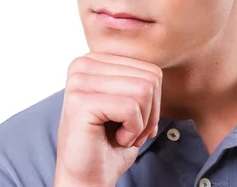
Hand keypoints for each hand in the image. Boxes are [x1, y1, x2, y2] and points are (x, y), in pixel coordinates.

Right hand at [54, 52, 162, 186]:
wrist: (88, 178)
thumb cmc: (109, 144)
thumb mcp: (129, 102)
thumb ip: (139, 80)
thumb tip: (157, 73)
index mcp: (94, 60)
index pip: (150, 70)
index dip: (152, 103)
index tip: (133, 122)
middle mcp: (83, 64)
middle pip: (150, 79)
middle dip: (149, 114)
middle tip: (129, 132)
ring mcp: (79, 82)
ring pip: (143, 91)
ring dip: (141, 123)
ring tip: (122, 135)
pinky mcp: (80, 102)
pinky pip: (131, 109)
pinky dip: (132, 132)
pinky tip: (116, 139)